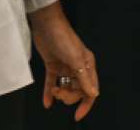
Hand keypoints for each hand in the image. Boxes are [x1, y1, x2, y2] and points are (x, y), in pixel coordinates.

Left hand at [29, 2, 98, 120]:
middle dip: (69, 96)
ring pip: (66, 87)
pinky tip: (46, 102)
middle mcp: (78, 67)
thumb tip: (94, 94)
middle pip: (77, 90)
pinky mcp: (53, 65)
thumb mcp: (75, 59)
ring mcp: (65, 67)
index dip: (86, 104)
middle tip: (60, 93)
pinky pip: (52, 82)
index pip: (90, 90)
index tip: (77, 115)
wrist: (46, 24)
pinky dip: (49, 93)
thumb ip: (84, 78)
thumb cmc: (64, 37)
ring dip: (60, 94)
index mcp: (87, 65)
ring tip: (53, 92)